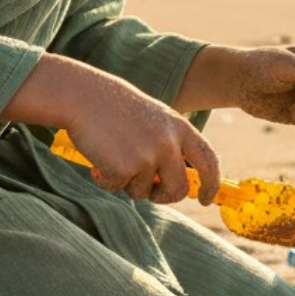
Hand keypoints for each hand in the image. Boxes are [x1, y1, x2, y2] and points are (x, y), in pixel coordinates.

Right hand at [3, 52, 221, 205]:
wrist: (83, 95)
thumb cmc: (114, 107)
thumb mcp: (152, 119)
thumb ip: (168, 145)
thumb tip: (176, 184)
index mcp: (179, 127)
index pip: (208, 161)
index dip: (211, 183)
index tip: (205, 199)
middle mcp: (168, 143)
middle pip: (179, 189)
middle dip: (163, 196)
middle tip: (148, 192)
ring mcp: (147, 156)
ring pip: (143, 191)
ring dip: (127, 183)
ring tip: (111, 157)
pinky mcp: (124, 168)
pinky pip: (116, 188)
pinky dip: (104, 180)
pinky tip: (97, 160)